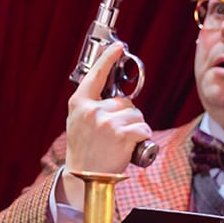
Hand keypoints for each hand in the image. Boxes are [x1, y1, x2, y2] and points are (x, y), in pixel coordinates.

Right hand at [63, 42, 153, 176]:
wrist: (86, 176)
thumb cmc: (85, 150)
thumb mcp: (79, 122)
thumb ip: (92, 106)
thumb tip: (115, 96)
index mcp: (79, 104)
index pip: (95, 76)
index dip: (108, 59)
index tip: (118, 46)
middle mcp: (92, 110)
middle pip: (124, 102)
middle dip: (126, 115)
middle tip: (115, 133)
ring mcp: (107, 122)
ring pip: (137, 115)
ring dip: (136, 128)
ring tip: (120, 141)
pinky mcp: (122, 135)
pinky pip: (144, 128)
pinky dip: (143, 137)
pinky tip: (131, 146)